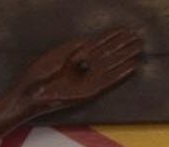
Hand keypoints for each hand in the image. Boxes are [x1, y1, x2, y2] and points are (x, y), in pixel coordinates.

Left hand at [15, 29, 143, 113]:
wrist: (28, 95)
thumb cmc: (37, 76)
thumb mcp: (56, 55)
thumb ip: (74, 47)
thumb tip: (89, 39)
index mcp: (76, 59)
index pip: (98, 45)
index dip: (112, 37)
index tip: (124, 29)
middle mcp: (84, 71)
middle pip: (108, 55)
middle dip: (123, 46)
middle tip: (138, 37)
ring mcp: (86, 82)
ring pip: (111, 67)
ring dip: (126, 58)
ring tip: (140, 49)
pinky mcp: (87, 94)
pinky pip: (107, 83)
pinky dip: (120, 75)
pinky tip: (132, 68)